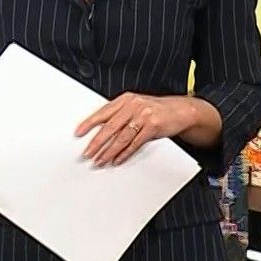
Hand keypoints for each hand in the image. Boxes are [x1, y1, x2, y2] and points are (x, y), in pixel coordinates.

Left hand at [75, 93, 197, 166]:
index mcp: (125, 99)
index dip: (89, 123)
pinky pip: (135, 143)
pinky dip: (124, 154)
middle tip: (87, 153)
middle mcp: (133, 106)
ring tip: (100, 160)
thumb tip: (100, 130)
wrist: (181, 111)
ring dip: (109, 151)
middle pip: (109, 127)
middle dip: (97, 143)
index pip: (102, 113)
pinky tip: (117, 160)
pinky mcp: (152, 127)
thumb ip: (120, 115)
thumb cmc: (157, 110)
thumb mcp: (136, 107)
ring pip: (121, 137)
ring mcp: (143, 116)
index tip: (78, 133)